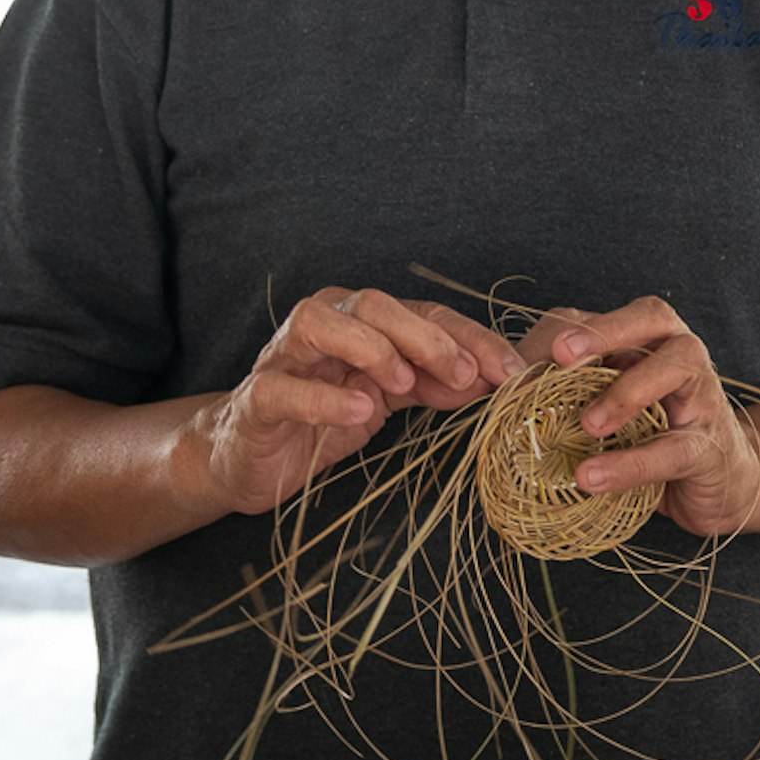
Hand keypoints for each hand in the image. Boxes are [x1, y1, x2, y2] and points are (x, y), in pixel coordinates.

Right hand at [186, 288, 524, 516]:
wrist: (248, 456)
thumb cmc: (321, 419)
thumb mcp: (391, 399)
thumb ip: (436, 383)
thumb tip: (495, 378)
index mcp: (359, 321)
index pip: (422, 312)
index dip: (470, 337)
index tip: (511, 370)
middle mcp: (321, 326)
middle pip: (372, 303)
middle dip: (426, 335)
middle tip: (465, 375)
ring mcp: (283, 359)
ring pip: (319, 323)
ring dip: (371, 348)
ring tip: (405, 384)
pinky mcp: (256, 400)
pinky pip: (284, 387)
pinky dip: (323, 397)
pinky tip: (358, 410)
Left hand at [532, 295, 759, 538]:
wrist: (721, 484)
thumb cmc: (652, 437)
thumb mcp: (605, 406)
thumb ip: (565, 389)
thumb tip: (507, 384)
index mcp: (651, 338)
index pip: (610, 314)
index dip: (571, 330)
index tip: (532, 356)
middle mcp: (682, 354)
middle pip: (653, 317)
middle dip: (606, 331)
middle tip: (562, 355)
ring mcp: (704, 397)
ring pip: (677, 369)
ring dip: (626, 392)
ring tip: (587, 424)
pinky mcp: (711, 448)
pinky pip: (674, 449)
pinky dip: (631, 462)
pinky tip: (592, 475)